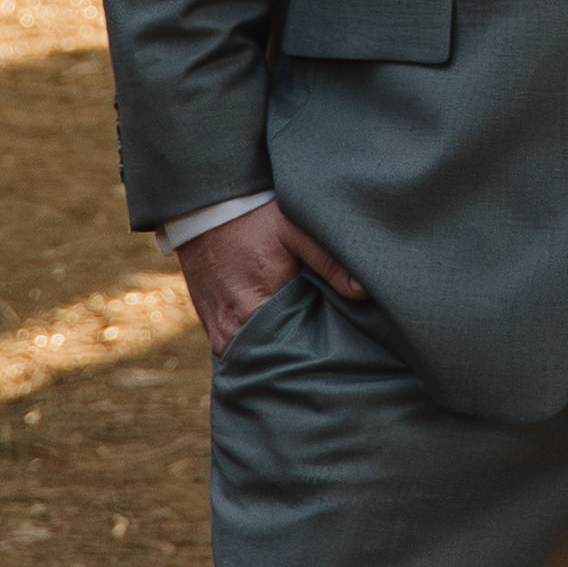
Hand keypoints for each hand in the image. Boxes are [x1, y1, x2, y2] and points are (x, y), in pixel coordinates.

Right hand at [173, 196, 348, 359]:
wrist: (204, 208)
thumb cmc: (252, 219)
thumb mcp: (294, 231)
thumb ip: (329, 262)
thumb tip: (363, 292)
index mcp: (254, 312)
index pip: (292, 351)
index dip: (315, 349)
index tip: (335, 346)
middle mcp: (232, 332)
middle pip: (274, 357)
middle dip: (297, 351)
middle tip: (323, 345)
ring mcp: (218, 333)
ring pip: (256, 353)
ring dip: (275, 346)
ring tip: (300, 336)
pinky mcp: (211, 326)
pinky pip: (240, 345)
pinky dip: (257, 338)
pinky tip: (276, 326)